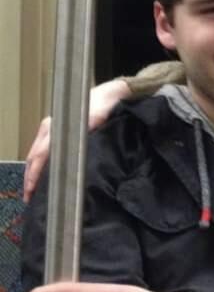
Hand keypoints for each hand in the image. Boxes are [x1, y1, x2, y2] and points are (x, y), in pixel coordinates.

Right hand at [22, 78, 132, 200]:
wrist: (108, 95)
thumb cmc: (102, 110)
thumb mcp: (93, 127)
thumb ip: (80, 143)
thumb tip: (70, 163)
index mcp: (54, 128)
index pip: (39, 156)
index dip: (34, 176)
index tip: (31, 191)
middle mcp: (48, 127)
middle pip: (33, 156)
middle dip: (29, 177)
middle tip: (29, 196)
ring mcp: (49, 127)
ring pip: (35, 152)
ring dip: (32, 170)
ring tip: (33, 188)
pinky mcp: (54, 127)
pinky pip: (41, 147)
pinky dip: (39, 161)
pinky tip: (42, 172)